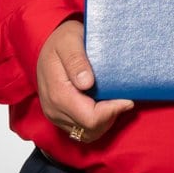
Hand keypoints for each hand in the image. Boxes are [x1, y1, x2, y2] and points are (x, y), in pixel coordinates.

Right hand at [36, 19, 133, 143]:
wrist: (47, 42)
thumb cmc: (62, 39)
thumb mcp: (70, 41)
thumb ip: (77, 61)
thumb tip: (86, 83)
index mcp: (58, 92)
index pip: (90, 118)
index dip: (112, 111)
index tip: (126, 97)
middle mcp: (54, 108)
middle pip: (90, 129)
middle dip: (110, 116)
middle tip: (122, 97)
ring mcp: (54, 114)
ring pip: (86, 134)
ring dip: (104, 121)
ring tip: (113, 101)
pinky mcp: (57, 116)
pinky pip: (80, 130)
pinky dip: (95, 122)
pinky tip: (102, 105)